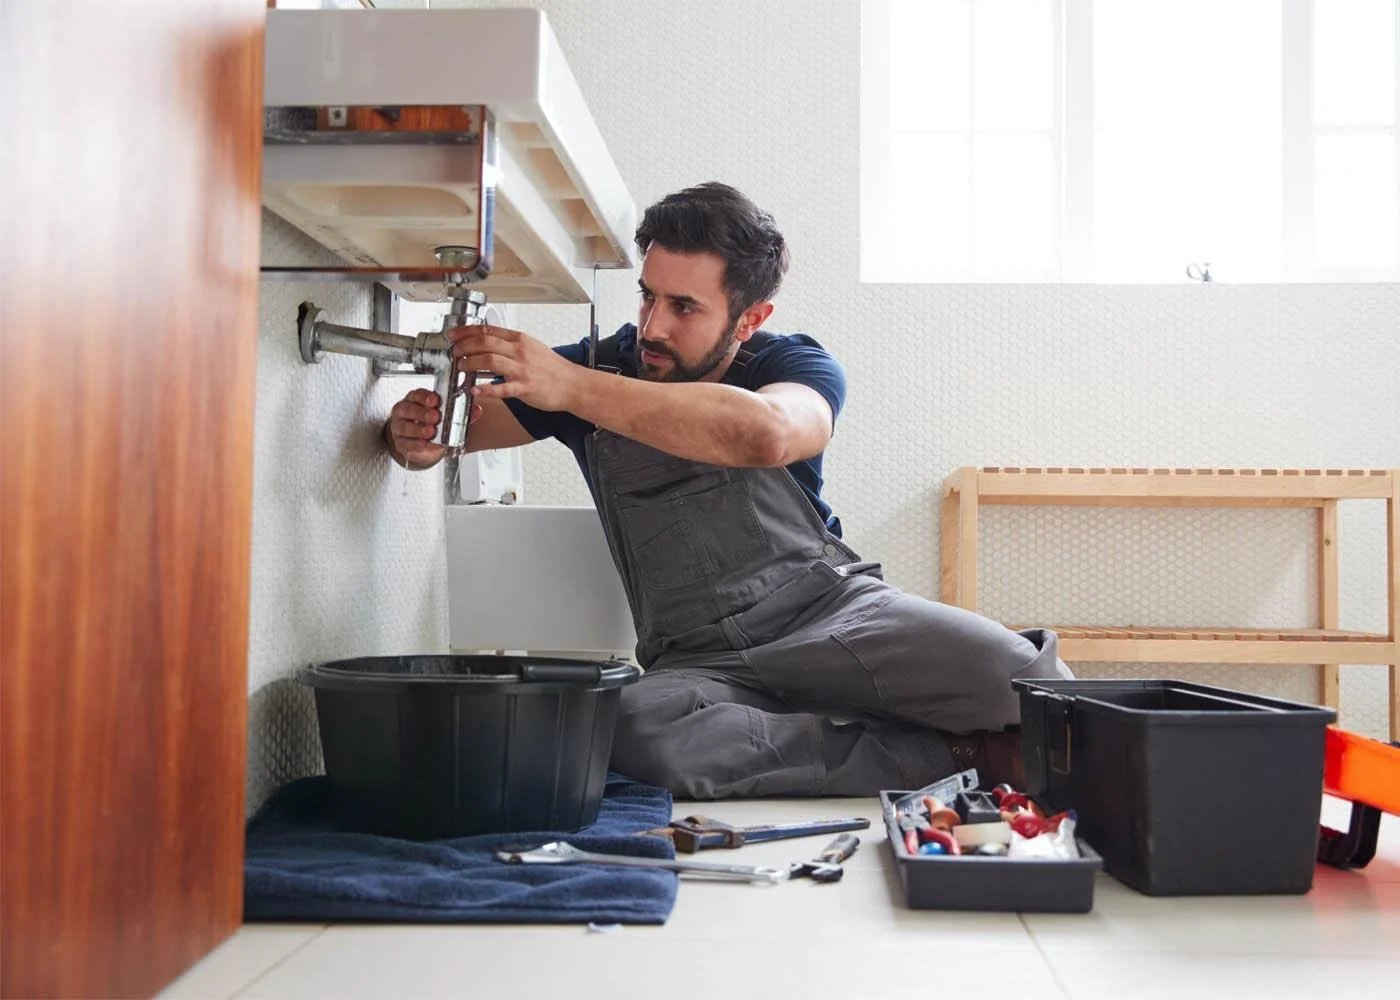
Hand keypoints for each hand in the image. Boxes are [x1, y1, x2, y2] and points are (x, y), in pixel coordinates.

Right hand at [385, 388, 480, 467]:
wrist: (421, 440)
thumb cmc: (432, 422)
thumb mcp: (446, 414)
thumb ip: (461, 412)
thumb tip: (477, 410)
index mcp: (414, 399)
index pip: (417, 394)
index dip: (425, 397)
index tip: (435, 400)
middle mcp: (404, 411)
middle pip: (408, 409)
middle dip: (422, 413)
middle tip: (435, 416)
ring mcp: (399, 427)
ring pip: (405, 426)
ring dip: (418, 429)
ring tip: (430, 431)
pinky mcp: (400, 442)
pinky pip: (406, 443)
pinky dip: (416, 444)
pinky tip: (424, 444)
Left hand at [447, 324, 581, 412]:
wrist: (573, 384)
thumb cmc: (553, 369)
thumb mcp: (531, 347)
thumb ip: (511, 345)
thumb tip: (489, 343)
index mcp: (520, 340)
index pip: (488, 330)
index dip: (466, 331)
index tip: (453, 335)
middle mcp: (520, 351)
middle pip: (485, 342)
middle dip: (464, 346)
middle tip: (454, 352)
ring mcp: (522, 369)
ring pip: (490, 360)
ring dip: (470, 363)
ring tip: (461, 367)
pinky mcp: (525, 388)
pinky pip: (503, 388)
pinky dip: (486, 389)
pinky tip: (475, 390)